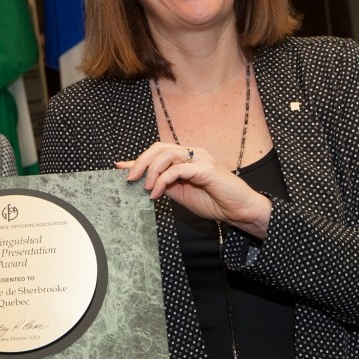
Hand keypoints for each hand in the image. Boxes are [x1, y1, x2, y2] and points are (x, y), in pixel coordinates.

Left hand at [118, 142, 270, 238]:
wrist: (238, 210)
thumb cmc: (212, 201)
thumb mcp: (180, 192)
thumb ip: (163, 184)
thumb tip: (141, 182)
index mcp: (186, 157)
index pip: (158, 152)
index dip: (138, 159)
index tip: (120, 167)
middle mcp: (193, 153)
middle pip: (159, 148)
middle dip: (141, 162)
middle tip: (130, 178)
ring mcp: (200, 158)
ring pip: (166, 155)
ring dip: (151, 172)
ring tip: (146, 189)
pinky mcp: (206, 168)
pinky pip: (177, 169)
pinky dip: (163, 181)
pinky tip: (157, 194)